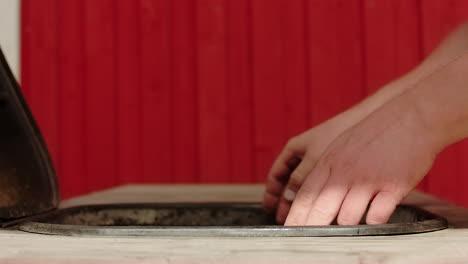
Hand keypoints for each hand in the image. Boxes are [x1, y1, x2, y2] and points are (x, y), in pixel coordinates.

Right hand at [262, 113, 354, 223]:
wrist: (363, 120)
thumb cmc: (338, 134)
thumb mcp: (314, 159)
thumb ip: (299, 179)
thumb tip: (288, 199)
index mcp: (293, 149)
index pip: (275, 175)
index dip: (271, 194)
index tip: (270, 208)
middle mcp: (303, 154)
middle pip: (288, 182)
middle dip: (285, 200)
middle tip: (284, 217)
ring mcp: (317, 158)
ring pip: (304, 183)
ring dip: (301, 199)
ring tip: (303, 214)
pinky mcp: (332, 162)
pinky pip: (319, 182)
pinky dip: (316, 194)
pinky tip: (322, 204)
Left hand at [285, 100, 437, 225]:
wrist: (410, 117)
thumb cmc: (374, 134)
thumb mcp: (340, 148)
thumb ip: (327, 172)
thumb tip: (313, 198)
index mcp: (329, 163)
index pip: (305, 196)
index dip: (294, 217)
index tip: (288, 232)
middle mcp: (345, 173)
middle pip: (320, 210)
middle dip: (310, 229)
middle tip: (308, 244)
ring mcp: (368, 180)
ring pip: (347, 217)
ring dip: (346, 227)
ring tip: (347, 229)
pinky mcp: (393, 186)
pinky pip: (377, 216)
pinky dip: (373, 223)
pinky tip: (373, 221)